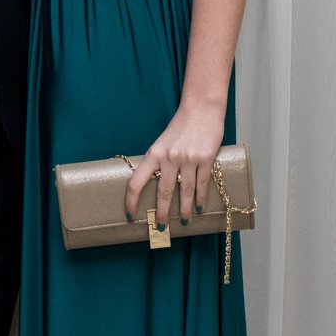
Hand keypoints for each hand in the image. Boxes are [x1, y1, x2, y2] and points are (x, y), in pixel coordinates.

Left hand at [123, 103, 225, 229]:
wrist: (202, 107)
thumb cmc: (182, 126)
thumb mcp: (163, 142)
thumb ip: (160, 162)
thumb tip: (156, 187)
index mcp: (154, 153)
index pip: (136, 181)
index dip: (131, 200)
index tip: (130, 215)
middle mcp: (169, 157)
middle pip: (163, 192)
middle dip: (161, 213)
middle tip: (159, 227)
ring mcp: (188, 158)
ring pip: (185, 191)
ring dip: (183, 210)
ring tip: (183, 222)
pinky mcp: (206, 158)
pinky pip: (202, 184)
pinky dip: (200, 198)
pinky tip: (198, 208)